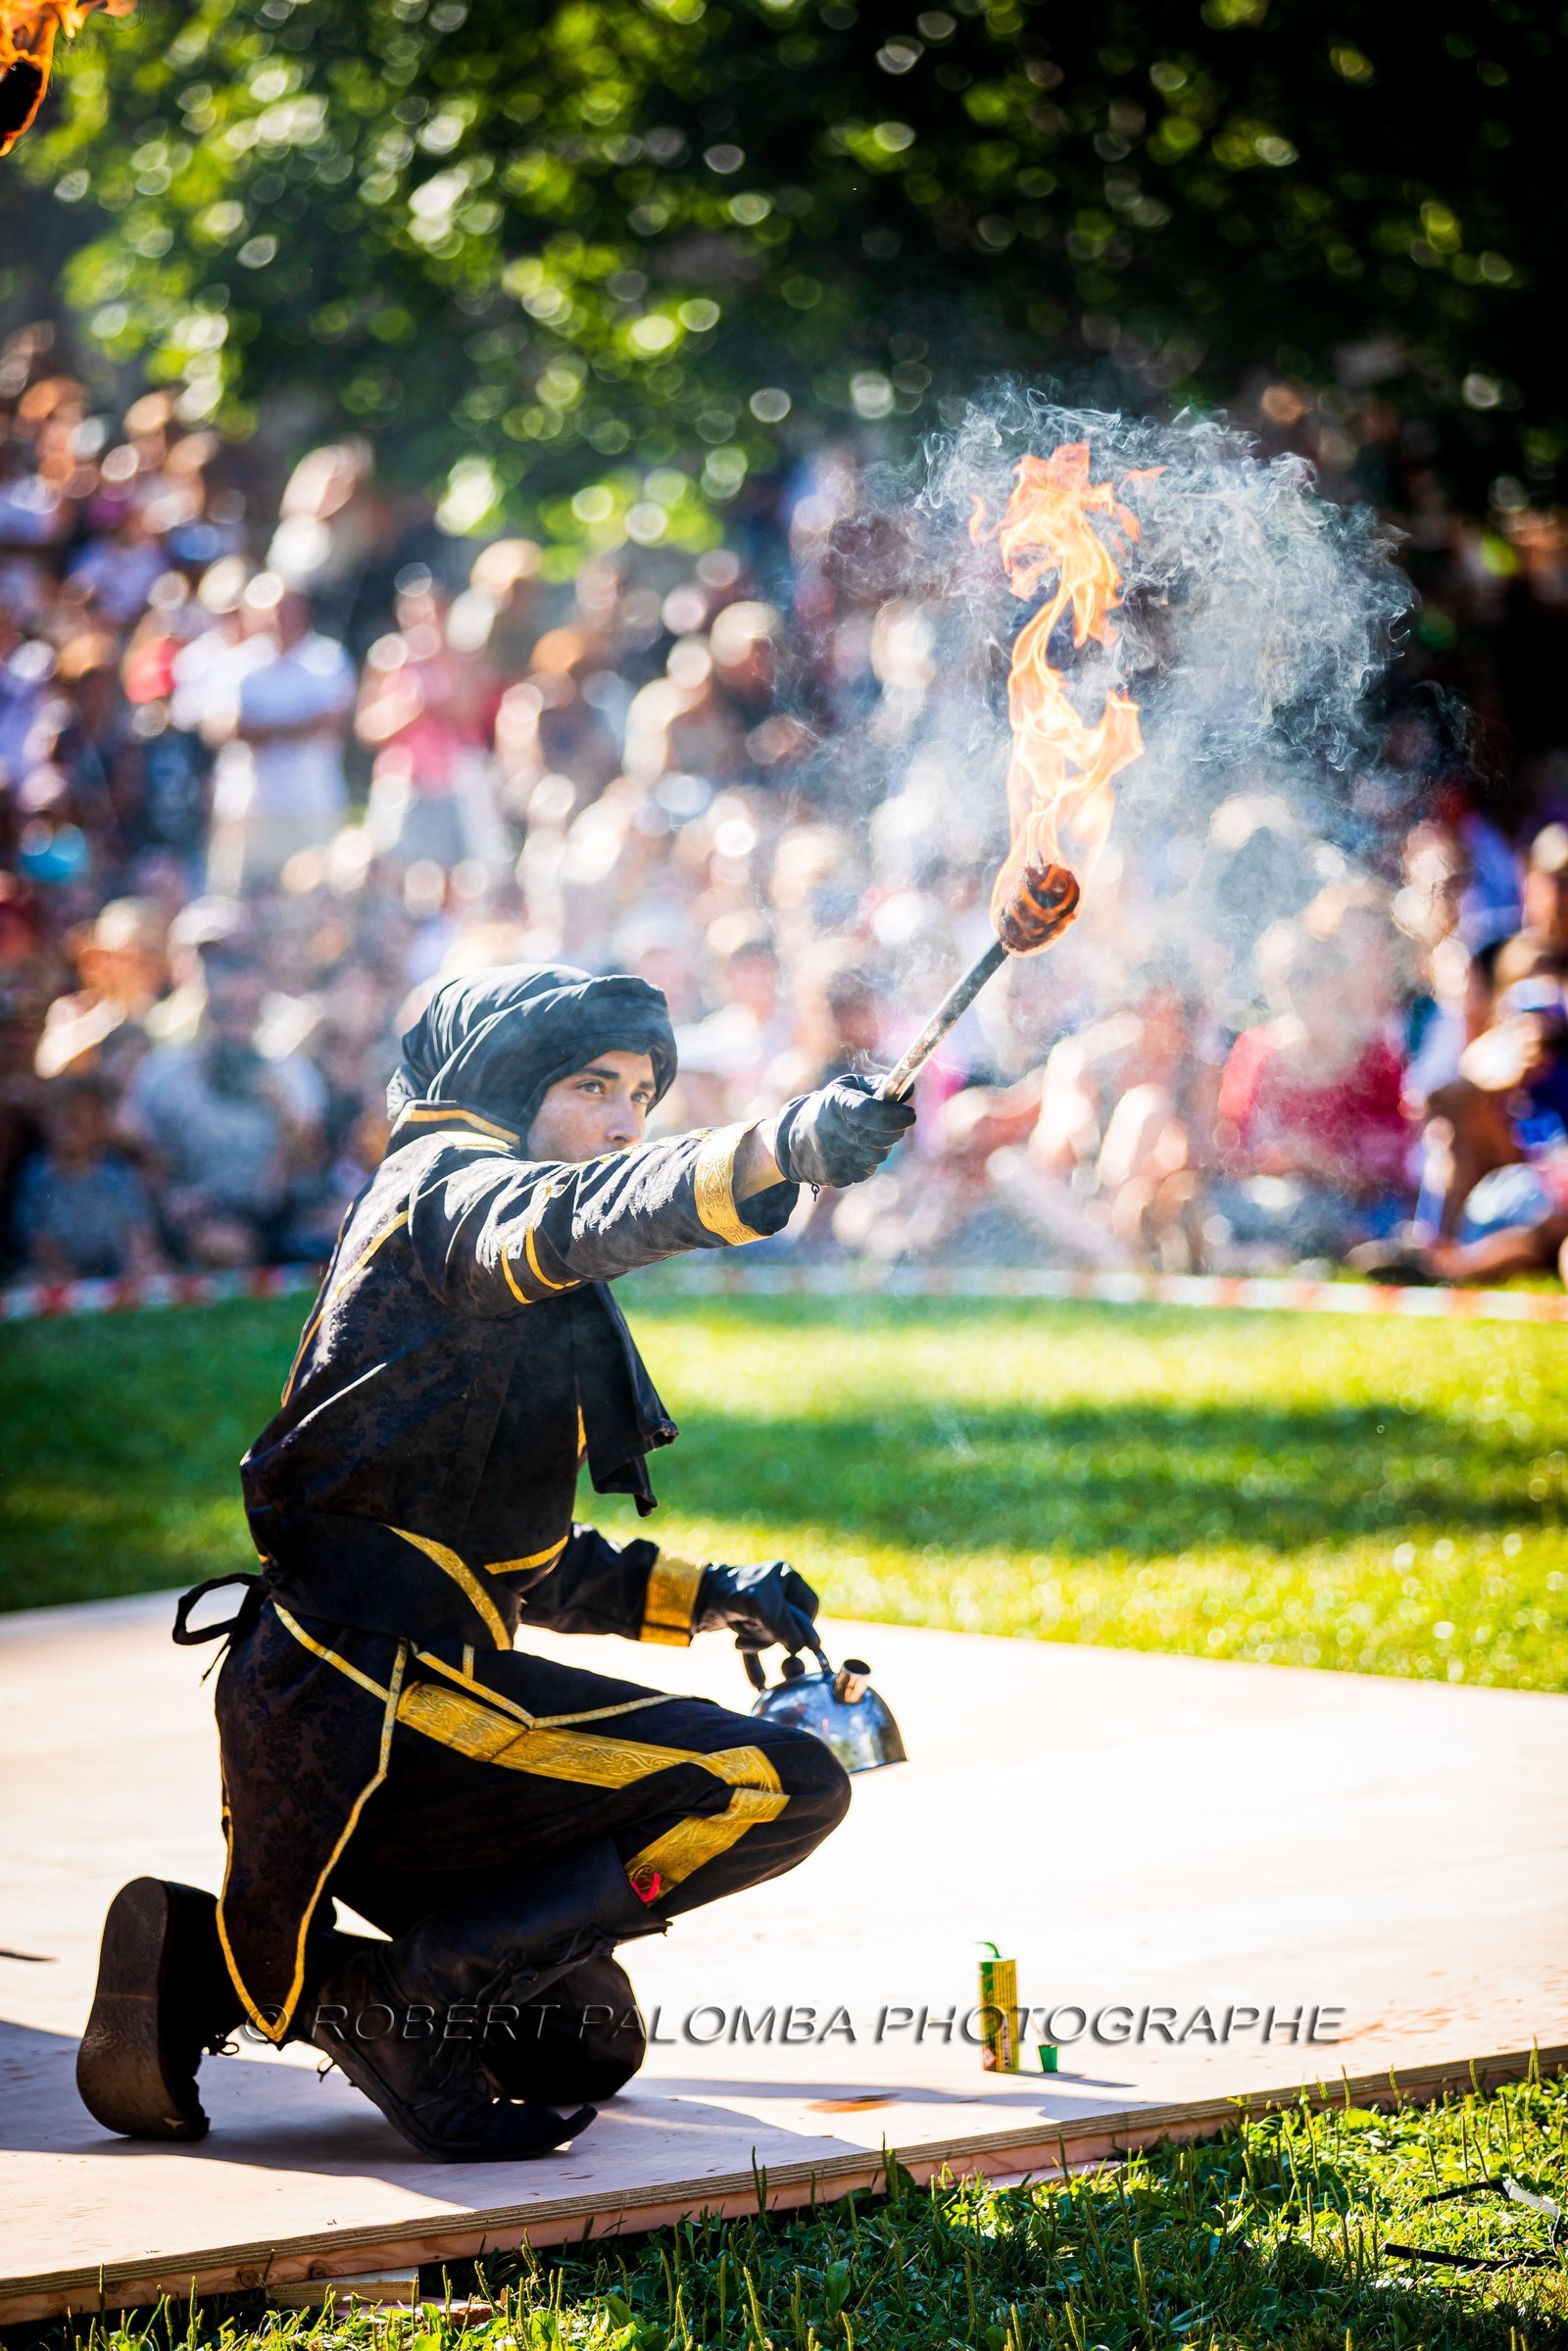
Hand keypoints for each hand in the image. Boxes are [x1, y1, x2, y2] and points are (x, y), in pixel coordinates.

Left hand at [695, 1560, 819, 1654]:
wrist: (695, 1597)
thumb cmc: (732, 1593)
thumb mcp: (764, 1609)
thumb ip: (787, 1628)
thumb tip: (805, 1648)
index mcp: (785, 1578)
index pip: (810, 1606)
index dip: (804, 1624)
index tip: (794, 1637)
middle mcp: (776, 1591)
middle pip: (790, 1625)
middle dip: (772, 1636)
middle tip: (755, 1630)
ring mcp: (760, 1608)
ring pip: (772, 1637)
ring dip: (756, 1643)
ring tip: (738, 1638)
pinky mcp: (745, 1623)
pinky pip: (757, 1647)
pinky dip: (755, 1664)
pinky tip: (757, 1684)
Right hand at [772, 1075, 914, 1189]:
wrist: (794, 1139)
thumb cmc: (830, 1107)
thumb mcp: (848, 1087)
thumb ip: (879, 1086)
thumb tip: (909, 1090)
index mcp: (838, 1104)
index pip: (874, 1112)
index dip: (897, 1115)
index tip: (910, 1115)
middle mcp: (836, 1132)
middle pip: (884, 1136)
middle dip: (894, 1129)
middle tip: (889, 1121)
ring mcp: (836, 1157)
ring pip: (879, 1155)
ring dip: (879, 1146)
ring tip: (862, 1136)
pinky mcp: (837, 1176)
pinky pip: (867, 1170)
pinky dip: (866, 1161)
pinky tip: (852, 1151)